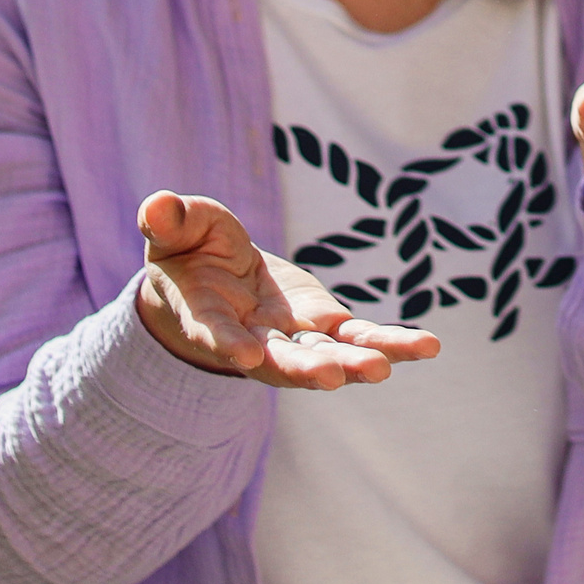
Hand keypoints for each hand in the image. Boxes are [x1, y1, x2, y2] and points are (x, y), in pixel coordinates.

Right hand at [134, 190, 441, 389]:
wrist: (212, 272)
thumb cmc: (187, 249)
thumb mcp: (174, 228)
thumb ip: (167, 220)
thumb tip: (155, 206)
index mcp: (206, 316)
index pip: (216, 334)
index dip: (229, 344)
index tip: (249, 354)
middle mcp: (253, 339)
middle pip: (280, 362)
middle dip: (306, 369)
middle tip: (333, 378)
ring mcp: (292, 335)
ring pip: (327, 356)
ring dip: (355, 363)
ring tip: (386, 367)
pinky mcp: (325, 324)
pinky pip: (360, 337)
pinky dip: (392, 343)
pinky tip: (428, 347)